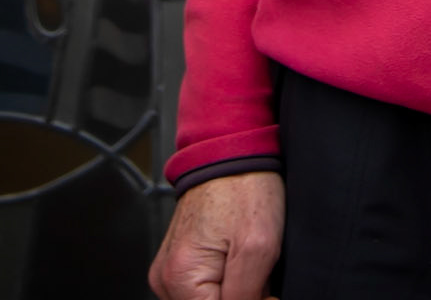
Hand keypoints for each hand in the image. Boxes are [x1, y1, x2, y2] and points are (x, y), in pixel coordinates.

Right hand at [149, 172, 284, 299]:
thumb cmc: (243, 185)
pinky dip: (223, 284)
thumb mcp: (258, 248)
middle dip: (239, 298)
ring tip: (246, 263)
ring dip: (232, 293)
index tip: (265, 290)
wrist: (231, 147)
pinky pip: (202, 290)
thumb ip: (247, 298)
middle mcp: (165, 278)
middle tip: (257, 274)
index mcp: (179, 277)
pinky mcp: (178, 263)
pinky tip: (236, 261)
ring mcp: (169, 271)